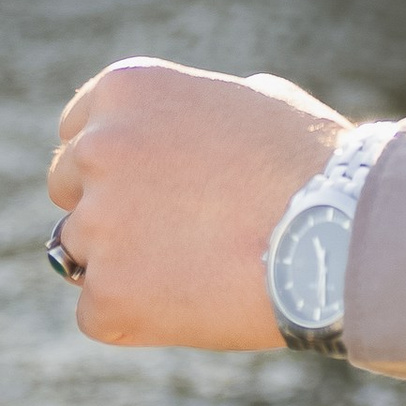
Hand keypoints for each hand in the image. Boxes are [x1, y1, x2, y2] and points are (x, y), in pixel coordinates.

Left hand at [48, 59, 341, 349]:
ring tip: (197, 269)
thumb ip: (196, 114)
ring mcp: (97, 225)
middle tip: (168, 231)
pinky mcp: (106, 296)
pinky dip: (137, 316)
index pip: (78, 130)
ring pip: (82, 254)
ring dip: (124, 263)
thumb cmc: (310, 162)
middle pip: (68, 189)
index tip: (144, 183)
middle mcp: (98, 148)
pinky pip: (99, 311)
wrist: (337, 231)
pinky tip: (194, 302)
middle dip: (108, 208)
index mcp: (127, 89)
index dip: (113, 161)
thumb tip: (188, 132)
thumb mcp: (252, 101)